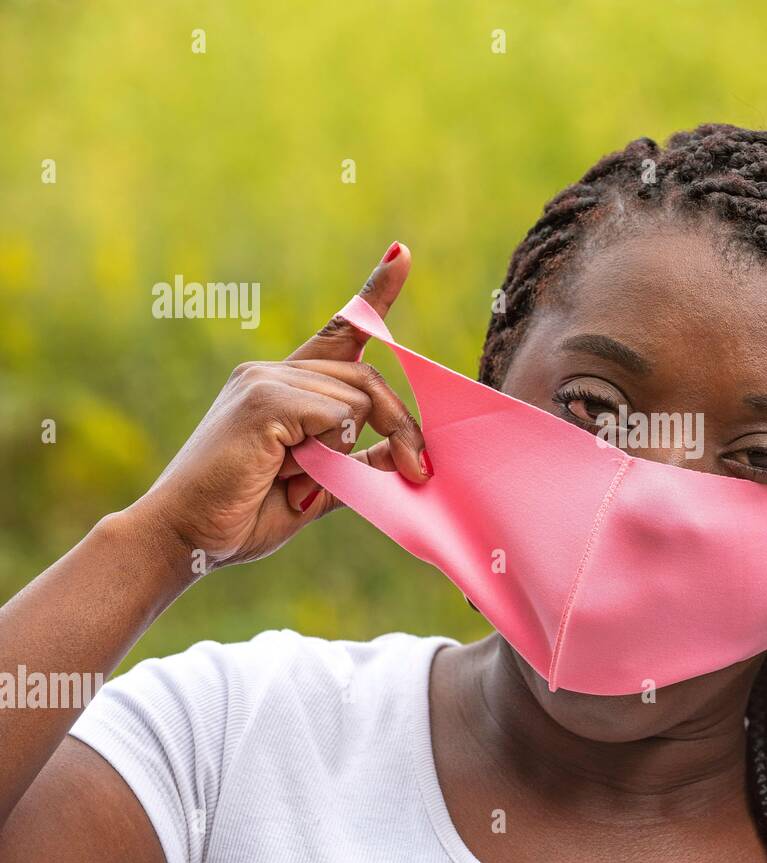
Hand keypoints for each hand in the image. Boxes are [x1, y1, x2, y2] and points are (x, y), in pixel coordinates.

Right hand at [127, 242, 429, 570]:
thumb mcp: (319, 488)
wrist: (183, 540)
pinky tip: (288, 473)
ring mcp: (265, 380)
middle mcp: (273, 373)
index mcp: (286, 388)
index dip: (374, 294)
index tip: (401, 254)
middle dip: (402, 427)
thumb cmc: (242, 515)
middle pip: (368, 380)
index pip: (340, 332)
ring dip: (353, 451)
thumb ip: (359, 464)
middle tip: (419, 470)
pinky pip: (338, 417)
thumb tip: (407, 452)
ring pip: (359, 400)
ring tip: (303, 484)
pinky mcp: (264, 399)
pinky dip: (330, 453)